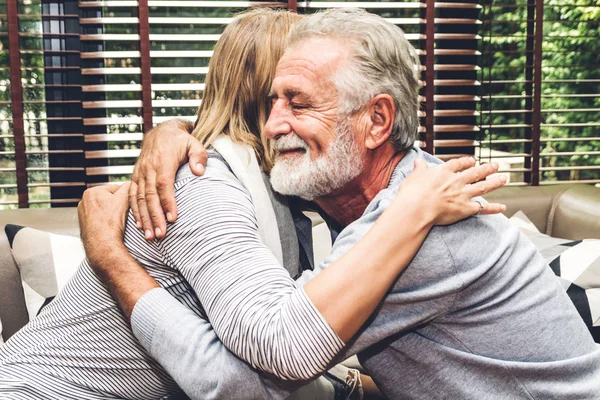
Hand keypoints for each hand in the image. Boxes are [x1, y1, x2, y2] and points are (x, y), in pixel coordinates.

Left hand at [78, 183, 130, 266]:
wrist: (103, 245)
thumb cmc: (110, 224)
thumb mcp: (123, 200)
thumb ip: (128, 188)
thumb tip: (131, 183)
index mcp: (91, 192)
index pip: (114, 188)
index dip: (125, 196)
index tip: (129, 203)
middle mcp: (84, 202)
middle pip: (109, 199)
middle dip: (117, 205)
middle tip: (124, 213)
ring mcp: (84, 215)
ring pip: (105, 210)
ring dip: (112, 214)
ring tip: (117, 221)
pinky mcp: (86, 225)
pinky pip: (100, 220)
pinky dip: (106, 222)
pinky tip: (111, 227)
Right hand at [129, 119, 206, 239]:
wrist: (162, 132)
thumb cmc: (181, 141)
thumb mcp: (194, 143)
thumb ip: (199, 156)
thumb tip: (199, 171)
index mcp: (163, 160)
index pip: (164, 184)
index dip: (167, 202)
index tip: (173, 218)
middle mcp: (148, 167)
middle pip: (150, 195)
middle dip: (154, 216)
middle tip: (160, 235)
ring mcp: (140, 172)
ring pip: (140, 198)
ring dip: (144, 218)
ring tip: (150, 236)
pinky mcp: (135, 176)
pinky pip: (132, 195)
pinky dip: (135, 211)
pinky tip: (140, 225)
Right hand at [398, 157, 506, 225]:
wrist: (416, 208)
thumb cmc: (412, 192)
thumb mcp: (413, 176)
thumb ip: (419, 168)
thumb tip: (418, 160)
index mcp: (444, 171)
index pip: (458, 164)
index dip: (466, 162)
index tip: (472, 161)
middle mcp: (456, 181)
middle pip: (475, 172)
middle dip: (486, 169)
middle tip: (495, 166)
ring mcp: (462, 194)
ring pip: (483, 186)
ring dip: (495, 182)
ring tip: (504, 178)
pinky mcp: (465, 209)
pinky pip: (482, 208)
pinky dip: (494, 208)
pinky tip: (503, 207)